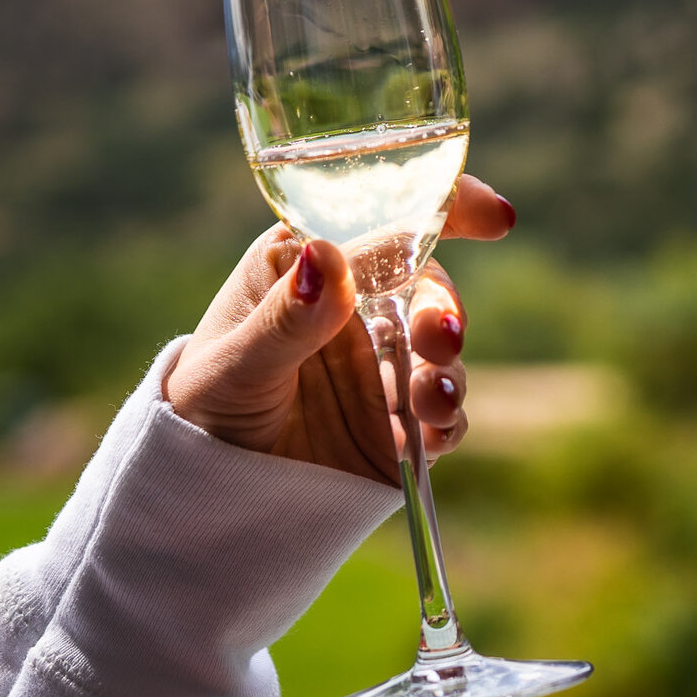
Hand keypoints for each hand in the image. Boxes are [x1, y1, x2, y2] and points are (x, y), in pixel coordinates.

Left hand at [163, 174, 516, 484]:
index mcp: (314, 264)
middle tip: (437, 336)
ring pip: (442, 354)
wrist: (202, 488)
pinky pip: (442, 418)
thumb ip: (284, 318)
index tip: (493, 216)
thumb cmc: (206, 401)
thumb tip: (326, 256)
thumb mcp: (233, 362)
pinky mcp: (400, 421)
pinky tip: (423, 439)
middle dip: (444, 308)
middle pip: (427, 288)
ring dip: (448, 370)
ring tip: (430, 398)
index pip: (388, 220)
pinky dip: (444, 425)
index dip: (449, 207)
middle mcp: (359, 306)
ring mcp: (384, 364)